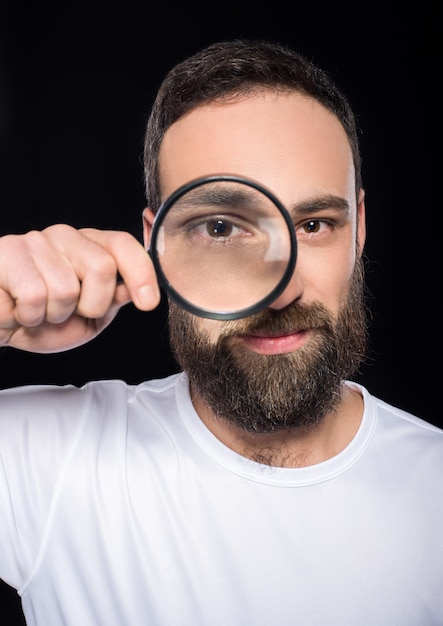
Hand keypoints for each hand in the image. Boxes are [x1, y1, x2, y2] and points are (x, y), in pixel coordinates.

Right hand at [0, 224, 159, 352]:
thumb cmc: (42, 321)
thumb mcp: (87, 318)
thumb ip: (113, 300)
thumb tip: (135, 288)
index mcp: (87, 246)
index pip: (122, 244)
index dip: (141, 272)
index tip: (148, 302)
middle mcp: (63, 237)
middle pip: (102, 267)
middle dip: (91, 306)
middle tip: (68, 313)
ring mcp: (33, 242)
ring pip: (65, 289)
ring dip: (52, 316)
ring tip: (38, 313)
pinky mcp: (6, 254)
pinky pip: (33, 297)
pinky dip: (27, 317)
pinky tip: (17, 310)